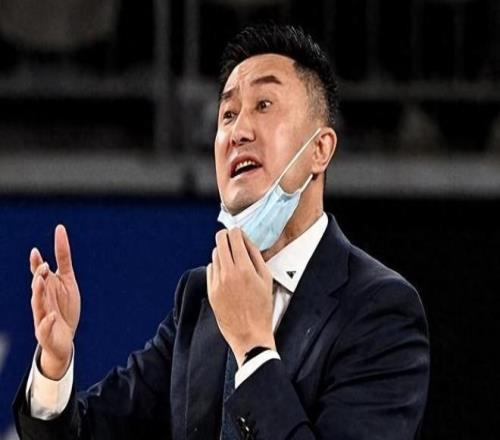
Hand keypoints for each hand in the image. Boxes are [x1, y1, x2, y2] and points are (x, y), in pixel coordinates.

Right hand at [30, 225, 80, 379]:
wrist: (64, 339)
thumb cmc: (64, 308)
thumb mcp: (67, 281)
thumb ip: (63, 261)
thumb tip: (60, 234)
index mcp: (46, 288)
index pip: (39, 274)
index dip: (36, 263)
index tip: (35, 251)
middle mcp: (41, 301)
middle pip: (37, 287)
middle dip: (39, 276)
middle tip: (44, 266)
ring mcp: (42, 317)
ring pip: (37, 305)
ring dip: (38, 293)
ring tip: (40, 281)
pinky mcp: (45, 333)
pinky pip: (44, 327)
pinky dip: (48, 322)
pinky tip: (53, 316)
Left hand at [207, 228, 274, 366]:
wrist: (250, 334)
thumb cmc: (262, 308)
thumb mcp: (266, 279)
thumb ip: (255, 256)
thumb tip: (245, 240)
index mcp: (244, 269)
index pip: (234, 237)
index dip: (236, 232)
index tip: (238, 233)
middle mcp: (227, 273)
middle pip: (220, 241)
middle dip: (226, 237)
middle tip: (231, 240)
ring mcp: (216, 283)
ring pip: (214, 255)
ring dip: (222, 253)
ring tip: (233, 262)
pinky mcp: (210, 291)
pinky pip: (210, 270)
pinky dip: (217, 267)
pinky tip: (227, 276)